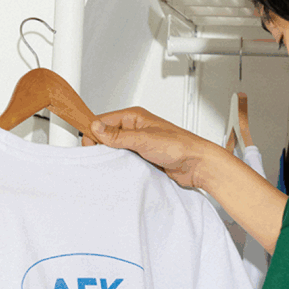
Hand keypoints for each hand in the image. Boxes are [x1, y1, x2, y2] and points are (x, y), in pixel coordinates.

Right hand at [84, 107, 216, 189]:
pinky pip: (125, 160)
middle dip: (102, 146)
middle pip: (107, 136)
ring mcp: (139, 144)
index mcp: (134, 117)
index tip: (90, 147)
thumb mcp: (144, 139)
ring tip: (113, 164)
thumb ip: (118, 136)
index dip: (94, 133)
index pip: (104, 121)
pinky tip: (122, 170)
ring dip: (112, 157)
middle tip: (101, 158)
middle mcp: (135, 129)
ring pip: (115, 149)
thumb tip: (97, 127)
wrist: (197, 164)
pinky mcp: (143, 158)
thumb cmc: (180, 146)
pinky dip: (121, 166)